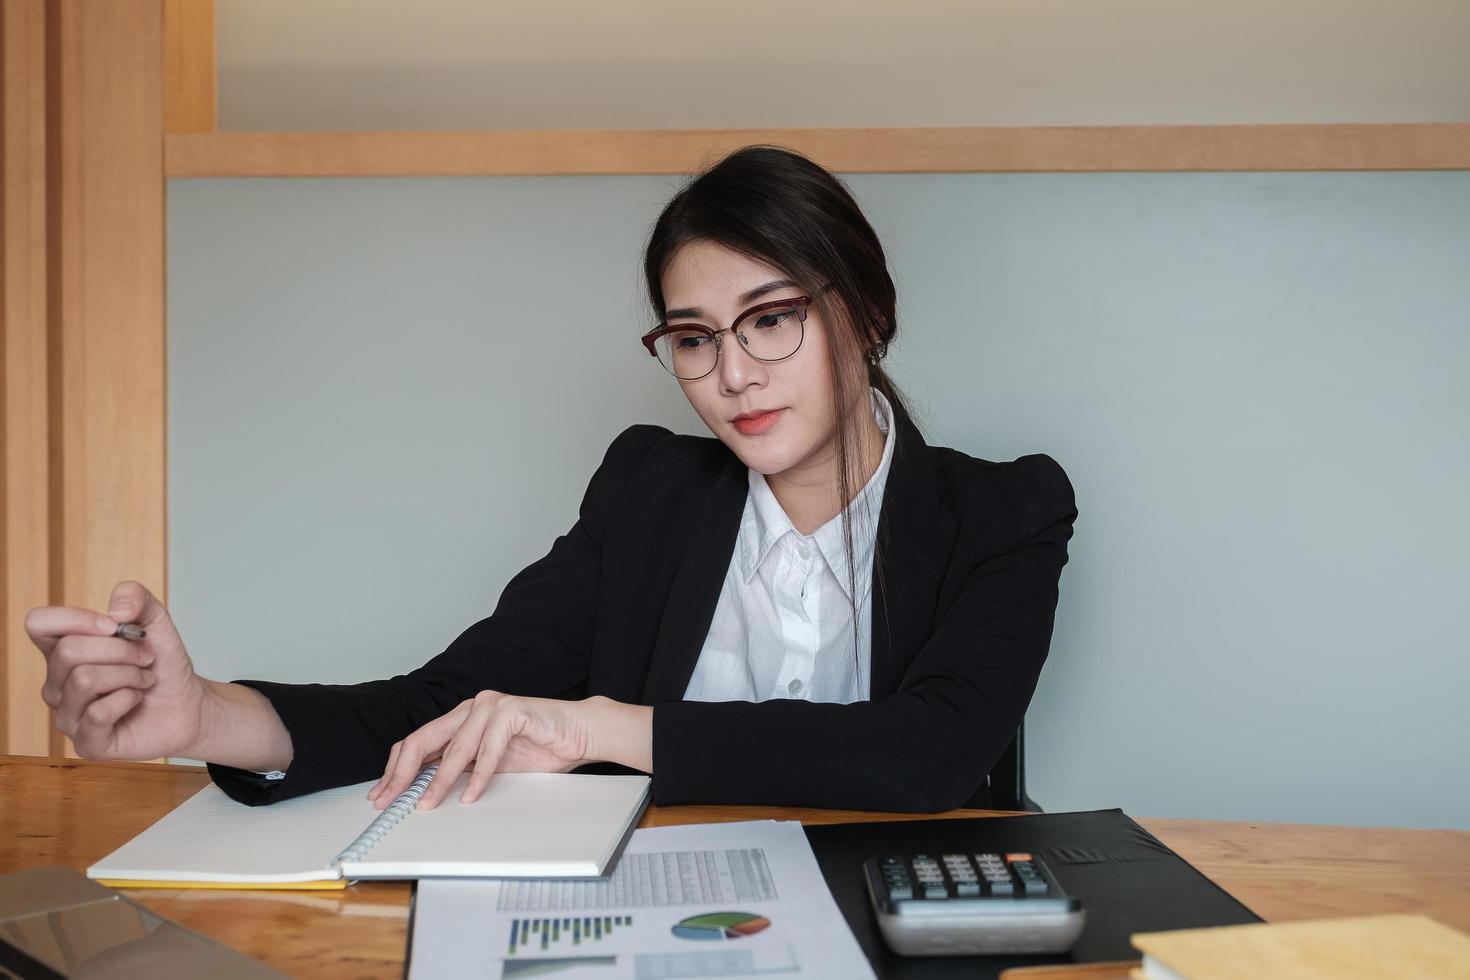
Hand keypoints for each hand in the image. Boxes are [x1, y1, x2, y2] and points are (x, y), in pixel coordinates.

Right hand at [25, 581, 208, 760]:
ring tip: (143, 680)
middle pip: (69, 650)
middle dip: (120, 649)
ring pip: (85, 679)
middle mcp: (57, 684)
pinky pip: (98, 713)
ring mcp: (69, 715)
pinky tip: (136, 700)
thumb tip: (115, 612)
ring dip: (129, 674)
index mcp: (63, 651)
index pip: (38, 623)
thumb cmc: (163, 664)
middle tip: (145, 658)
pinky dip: (129, 699)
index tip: (115, 624)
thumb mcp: (156, 620)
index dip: (76, 618)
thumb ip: (135, 598)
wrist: (189, 702)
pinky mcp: (87, 743)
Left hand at [367, 693, 650, 809]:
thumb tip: (423, 790)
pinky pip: (488, 749)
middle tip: (390, 800)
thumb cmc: (538, 746)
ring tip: (428, 804)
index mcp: (462, 717)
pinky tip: (471, 796)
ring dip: (439, 781)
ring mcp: (491, 706)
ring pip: (455, 747)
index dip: (396, 769)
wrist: (578, 733)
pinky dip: (478, 776)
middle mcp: (472, 707)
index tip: (383, 795)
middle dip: (402, 774)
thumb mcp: (490, 763)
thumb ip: (461, 767)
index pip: (418, 741)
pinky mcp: (512, 711)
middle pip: (424, 740)